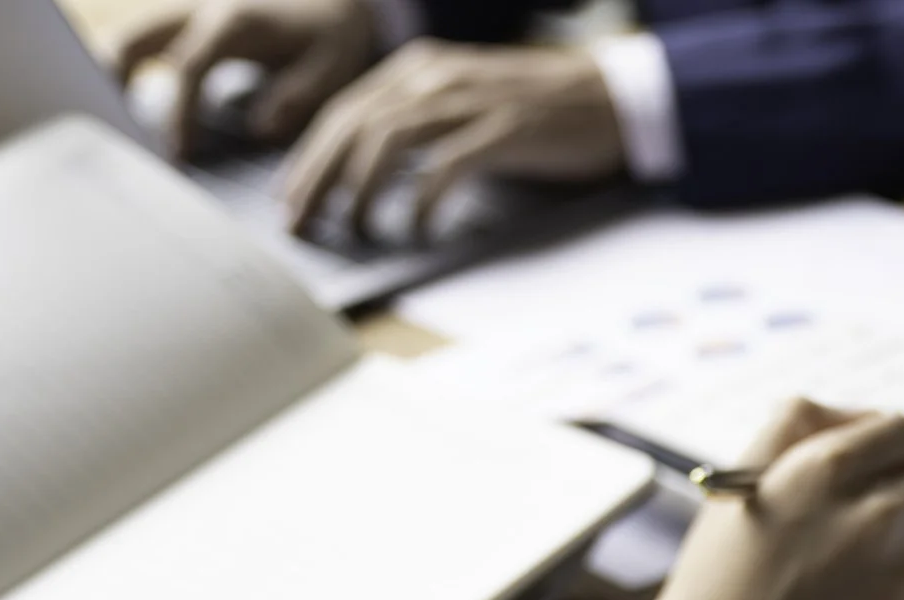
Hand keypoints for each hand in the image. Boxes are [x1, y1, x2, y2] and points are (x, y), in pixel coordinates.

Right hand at [114, 0, 377, 154]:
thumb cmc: (332, 34)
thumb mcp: (333, 65)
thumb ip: (299, 95)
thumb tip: (259, 127)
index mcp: (233, 22)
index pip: (189, 67)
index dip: (178, 112)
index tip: (177, 153)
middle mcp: (201, 11)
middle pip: (134, 40)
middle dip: (113, 84)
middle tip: (112, 136)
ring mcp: (189, 14)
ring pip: (132, 40)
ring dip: (115, 79)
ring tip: (113, 130)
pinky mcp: (188, 25)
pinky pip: (148, 47)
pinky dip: (131, 75)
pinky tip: (132, 114)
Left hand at [280, 40, 625, 242]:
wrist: (611, 98)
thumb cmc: (540, 108)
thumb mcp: (466, 97)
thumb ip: (420, 116)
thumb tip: (368, 163)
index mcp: (419, 66)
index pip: (344, 111)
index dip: (310, 158)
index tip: (292, 199)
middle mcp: (435, 76)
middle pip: (354, 126)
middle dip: (318, 178)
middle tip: (301, 224)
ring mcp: (469, 101)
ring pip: (388, 141)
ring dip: (361, 191)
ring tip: (355, 229)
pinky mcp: (502, 130)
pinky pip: (445, 166)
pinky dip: (422, 199)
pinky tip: (414, 226)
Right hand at [653, 402, 903, 599]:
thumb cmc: (718, 581)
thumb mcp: (740, 481)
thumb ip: (800, 425)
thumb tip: (869, 417)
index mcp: (825, 469)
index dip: (900, 452)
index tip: (893, 472)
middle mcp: (873, 518)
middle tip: (887, 526)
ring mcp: (900, 582)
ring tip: (870, 577)